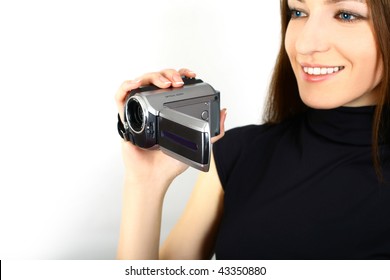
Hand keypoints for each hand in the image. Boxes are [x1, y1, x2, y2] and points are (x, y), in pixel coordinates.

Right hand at [115, 69, 226, 190]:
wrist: (154, 177)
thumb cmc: (170, 163)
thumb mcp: (197, 144)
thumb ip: (213, 132)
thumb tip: (223, 113)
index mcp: (167, 110)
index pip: (171, 83)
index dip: (179, 74)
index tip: (190, 75)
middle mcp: (152, 107)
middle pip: (157, 78)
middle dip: (168, 73)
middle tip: (178, 82)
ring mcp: (138, 110)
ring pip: (141, 82)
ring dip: (152, 77)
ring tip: (163, 84)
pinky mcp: (125, 117)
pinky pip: (121, 97)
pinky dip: (126, 86)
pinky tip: (136, 85)